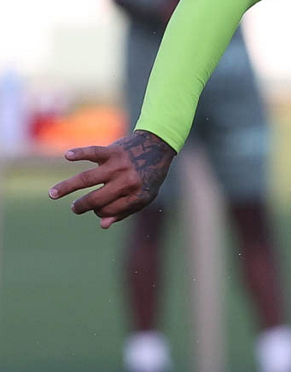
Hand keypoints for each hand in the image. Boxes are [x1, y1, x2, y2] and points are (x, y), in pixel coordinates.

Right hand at [48, 130, 175, 228]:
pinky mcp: (112, 151)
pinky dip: (79, 153)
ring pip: (86, 179)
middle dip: (82, 206)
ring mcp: (118, 166)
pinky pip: (92, 152)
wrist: (157, 146)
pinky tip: (67, 156)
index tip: (99, 208)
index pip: (108, 211)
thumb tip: (102, 225)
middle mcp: (127, 182)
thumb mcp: (144, 198)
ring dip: (66, 187)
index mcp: (136, 196)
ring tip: (52, 194)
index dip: (100, 211)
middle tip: (74, 208)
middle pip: (96, 198)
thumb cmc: (148, 176)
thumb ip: (124, 211)